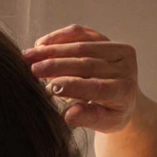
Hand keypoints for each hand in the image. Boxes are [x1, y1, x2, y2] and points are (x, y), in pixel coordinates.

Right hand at [23, 24, 156, 156]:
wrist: (125, 98)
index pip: (96, 86)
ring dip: (53, 49)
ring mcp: (118, 49)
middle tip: (33, 69)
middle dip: (57, 65)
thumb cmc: (111, 114)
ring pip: (82, 45)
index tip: (50, 87)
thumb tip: (69, 115)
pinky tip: (42, 43)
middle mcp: (126, 67)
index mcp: (125, 90)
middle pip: (87, 63)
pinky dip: (60, 36)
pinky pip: (81, 33)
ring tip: (30, 55)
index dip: (72, 85)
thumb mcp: (103, 124)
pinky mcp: (107, 39)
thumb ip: (87, 118)